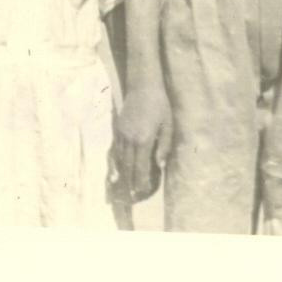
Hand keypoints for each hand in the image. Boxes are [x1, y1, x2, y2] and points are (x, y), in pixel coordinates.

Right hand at [115, 85, 171, 201]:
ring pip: (119, 159)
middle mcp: (130, 139)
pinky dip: (113, 161)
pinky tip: (114, 170)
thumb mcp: (167, 124)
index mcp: (143, 139)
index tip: (142, 192)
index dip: (141, 180)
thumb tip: (160, 166)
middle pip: (128, 166)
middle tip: (132, 195)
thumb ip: (164, 146)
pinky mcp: (117, 129)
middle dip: (130, 181)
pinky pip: (114, 149)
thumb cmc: (159, 104)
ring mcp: (121, 134)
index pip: (141, 166)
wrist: (143, 85)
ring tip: (120, 188)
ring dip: (121, 174)